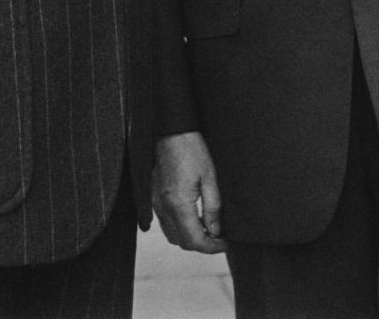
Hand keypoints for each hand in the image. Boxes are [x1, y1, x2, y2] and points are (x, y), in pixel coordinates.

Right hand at [152, 132, 226, 253]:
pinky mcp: (154, 198)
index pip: (194, 240)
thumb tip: (216, 231)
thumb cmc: (192, 150)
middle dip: (202, 244)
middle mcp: (164, 208)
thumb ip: (212, 208)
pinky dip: (180, 227)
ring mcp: (156, 204)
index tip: (225, 243)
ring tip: (208, 226)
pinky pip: (165, 223)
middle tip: (219, 236)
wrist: (172, 132)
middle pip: (182, 243)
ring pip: (172, 235)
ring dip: (190, 237)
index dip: (211, 247)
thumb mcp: (209, 177)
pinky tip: (193, 216)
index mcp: (178, 204)